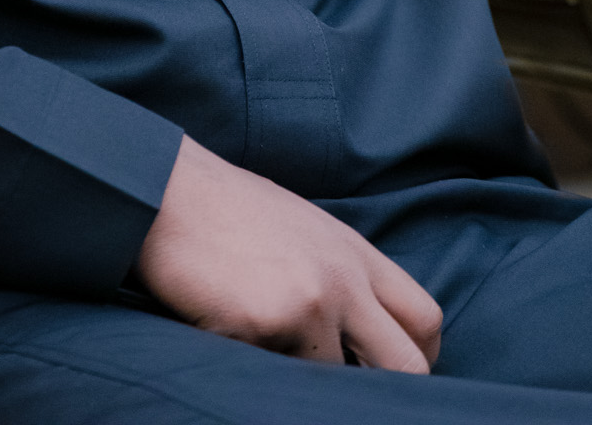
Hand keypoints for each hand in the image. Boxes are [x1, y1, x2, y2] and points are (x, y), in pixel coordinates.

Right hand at [135, 135, 441, 370]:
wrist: (167, 191)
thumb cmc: (226, 212)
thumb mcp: (302, 230)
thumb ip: (338, 274)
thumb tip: (357, 336)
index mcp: (354, 252)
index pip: (423, 318)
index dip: (417, 361)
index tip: (389, 378)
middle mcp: (345, 276)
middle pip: (406, 364)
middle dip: (387, 393)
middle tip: (352, 399)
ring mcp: (313, 300)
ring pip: (336, 383)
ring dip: (306, 380)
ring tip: (265, 348)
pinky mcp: (271, 322)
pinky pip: (280, 377)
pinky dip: (261, 371)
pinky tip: (232, 337)